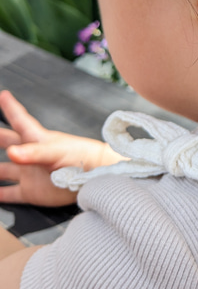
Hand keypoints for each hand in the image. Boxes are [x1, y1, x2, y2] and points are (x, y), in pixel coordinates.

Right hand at [0, 91, 121, 205]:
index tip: (3, 95)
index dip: (10, 107)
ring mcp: (28, 173)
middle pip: (6, 142)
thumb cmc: (80, 158)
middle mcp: (29, 155)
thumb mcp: (56, 152)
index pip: (20, 120)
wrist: (96, 178)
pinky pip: (9, 193)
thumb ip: (34, 153)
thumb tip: (12, 152)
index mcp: (36, 139)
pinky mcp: (31, 191)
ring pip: (2, 170)